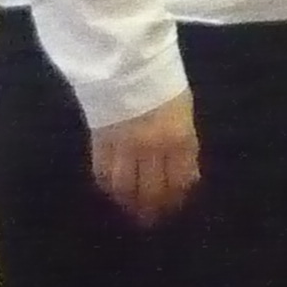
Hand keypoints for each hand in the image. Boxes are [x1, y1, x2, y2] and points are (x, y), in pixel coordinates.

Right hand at [92, 95, 200, 226]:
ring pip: (126, 187)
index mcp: (180, 139)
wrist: (128, 67)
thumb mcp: (184, 114)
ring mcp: (124, 147)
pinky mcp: (100, 143)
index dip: (177, 198)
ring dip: (130, 203)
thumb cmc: (164, 85)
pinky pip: (103, 173)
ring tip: (133, 212)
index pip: (180, 179)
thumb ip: (184, 146)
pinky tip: (114, 193)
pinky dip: (109, 187)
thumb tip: (186, 176)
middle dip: (154, 208)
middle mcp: (153, 148)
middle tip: (153, 220)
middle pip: (153, 189)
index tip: (175, 208)